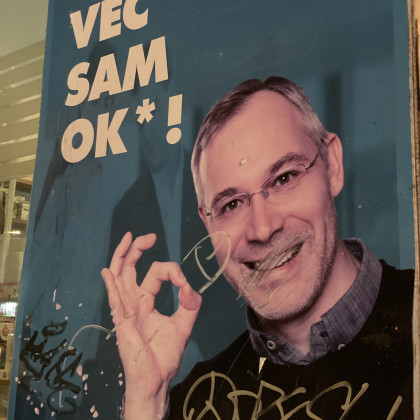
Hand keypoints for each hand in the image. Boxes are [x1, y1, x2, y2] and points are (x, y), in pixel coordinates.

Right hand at [101, 232, 201, 418]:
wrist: (156, 379)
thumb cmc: (165, 355)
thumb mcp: (183, 324)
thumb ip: (190, 304)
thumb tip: (189, 286)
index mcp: (146, 301)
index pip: (155, 273)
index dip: (173, 272)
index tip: (184, 284)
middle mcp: (133, 302)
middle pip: (129, 268)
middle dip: (137, 249)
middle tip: (150, 236)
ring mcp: (126, 310)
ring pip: (119, 277)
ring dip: (123, 256)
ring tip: (129, 237)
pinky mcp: (123, 322)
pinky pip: (114, 299)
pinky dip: (110, 284)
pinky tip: (108, 270)